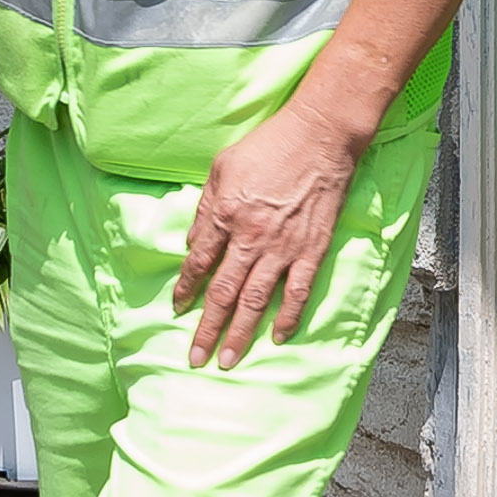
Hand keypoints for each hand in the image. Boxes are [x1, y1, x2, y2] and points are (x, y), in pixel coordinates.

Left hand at [173, 101, 365, 370]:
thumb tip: (193, 244)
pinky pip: (296, 292)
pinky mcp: (312, 250)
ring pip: (255, 300)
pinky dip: (287, 317)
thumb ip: (205, 208)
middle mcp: (250, 237)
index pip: (198, 262)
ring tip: (228, 361)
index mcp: (224, 214)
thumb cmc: (268, 145)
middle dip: (207, 329)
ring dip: (240, 333)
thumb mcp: (221, 167)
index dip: (185, 288)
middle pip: (223, 292)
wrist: (319, 135)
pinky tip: (277, 337)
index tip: (177, 309)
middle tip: (196, 358)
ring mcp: (283, 247)